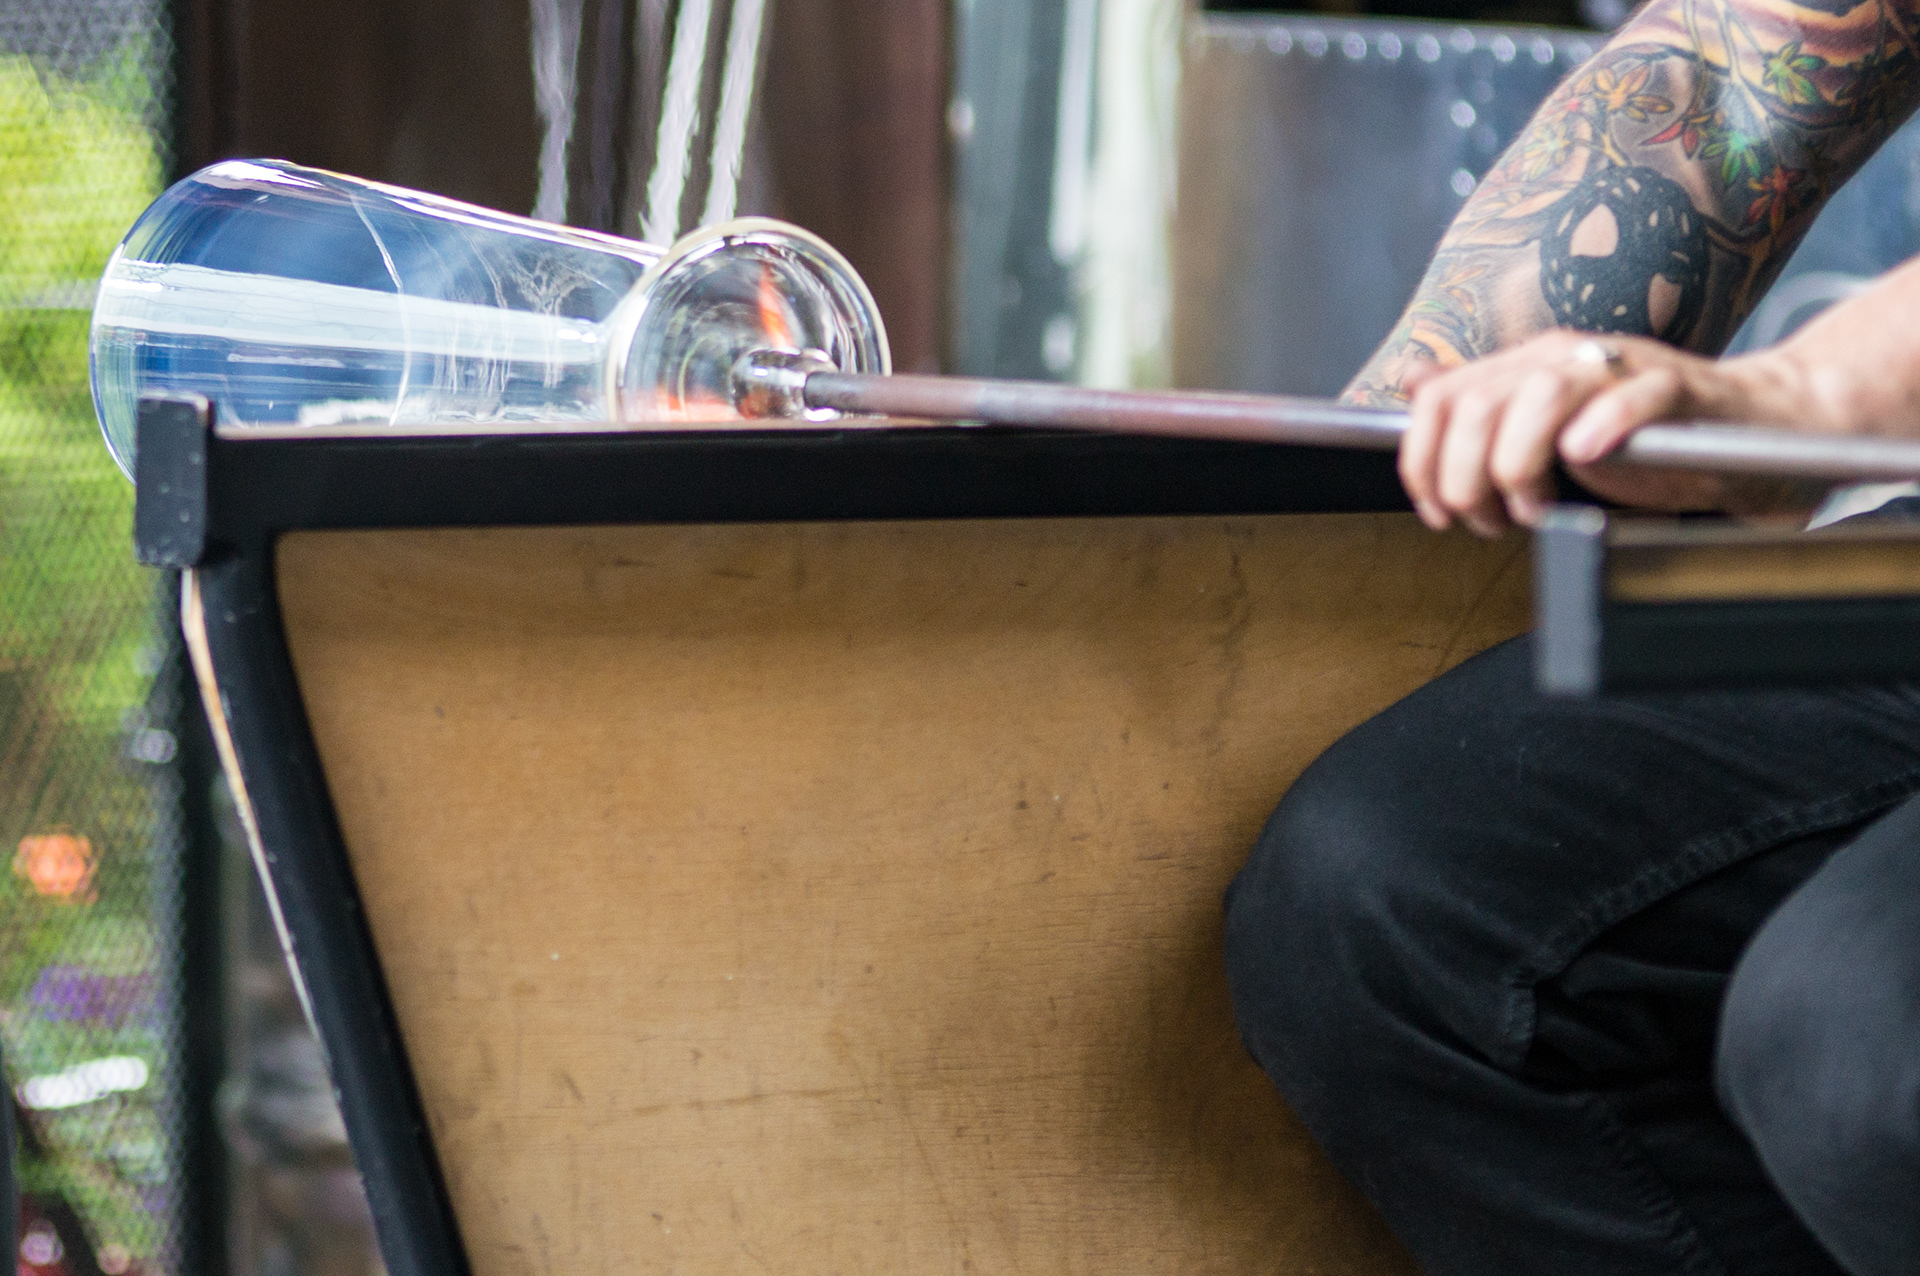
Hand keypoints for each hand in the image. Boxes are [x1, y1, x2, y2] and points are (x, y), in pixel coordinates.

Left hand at [1398, 329, 1798, 535]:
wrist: (1747, 429)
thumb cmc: (1644, 442)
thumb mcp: (1545, 432)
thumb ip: (1482, 412)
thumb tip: (1414, 387)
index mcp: (1525, 367)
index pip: (1441, 399)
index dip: (1423, 461)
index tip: (1437, 511)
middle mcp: (1565, 358)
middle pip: (1480, 405)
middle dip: (1467, 478)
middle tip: (1491, 521)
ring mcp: (1622, 368)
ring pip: (1541, 397)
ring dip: (1519, 465)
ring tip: (1534, 507)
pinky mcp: (1679, 387)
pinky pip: (1634, 395)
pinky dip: (1602, 426)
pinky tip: (1585, 458)